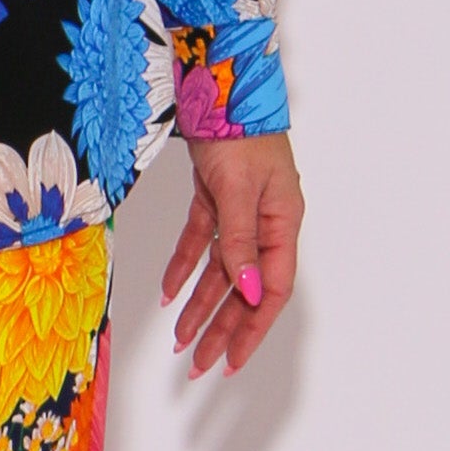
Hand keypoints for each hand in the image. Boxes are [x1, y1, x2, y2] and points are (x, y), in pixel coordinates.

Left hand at [158, 131, 302, 381]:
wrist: (218, 86)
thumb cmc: (239, 132)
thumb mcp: (239, 191)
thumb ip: (238, 242)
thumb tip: (245, 291)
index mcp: (281, 224)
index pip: (270, 290)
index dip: (251, 328)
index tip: (231, 360)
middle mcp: (264, 223)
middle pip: (243, 288)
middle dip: (221, 328)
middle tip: (199, 364)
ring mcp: (240, 212)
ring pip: (220, 270)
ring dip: (200, 304)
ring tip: (180, 338)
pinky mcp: (216, 199)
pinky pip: (201, 243)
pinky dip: (185, 266)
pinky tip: (169, 292)